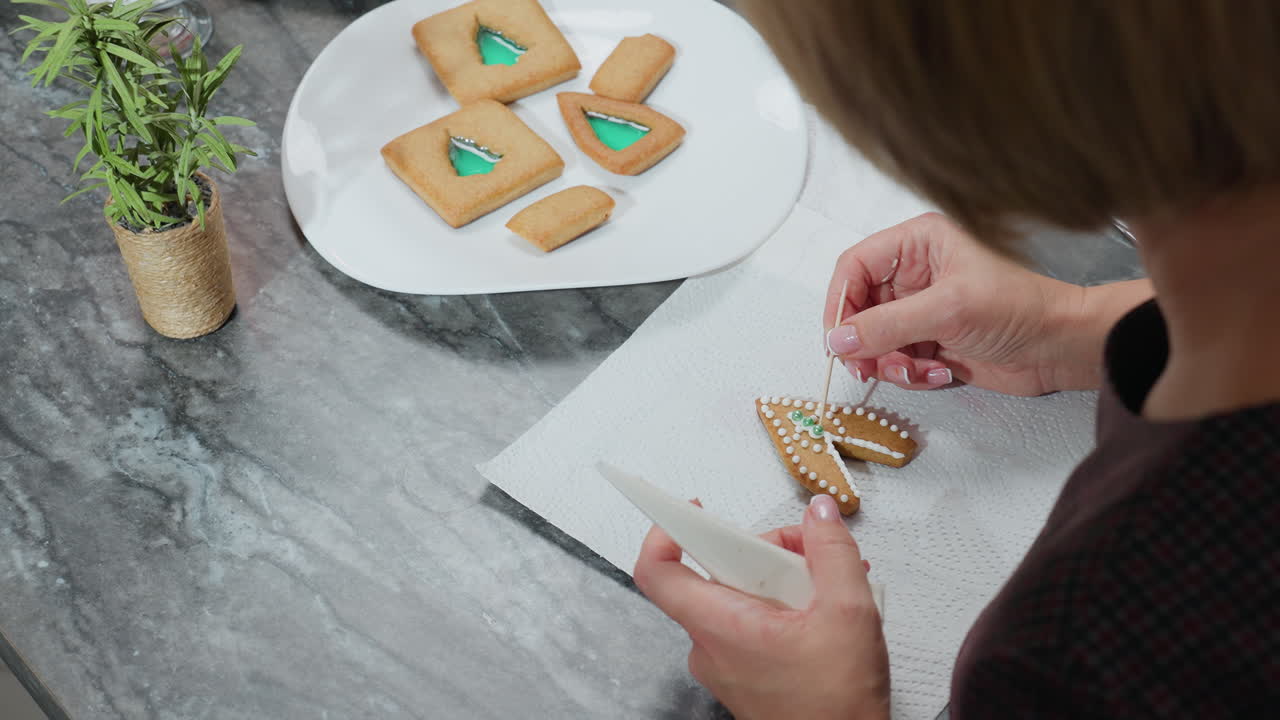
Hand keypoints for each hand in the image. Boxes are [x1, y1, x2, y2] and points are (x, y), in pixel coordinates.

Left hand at [633, 495, 889, 719]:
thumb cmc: (838, 707)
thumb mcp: (850, 612)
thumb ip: (832, 552)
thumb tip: (821, 515)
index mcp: (720, 626)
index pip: (657, 570)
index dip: (665, 530)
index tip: (691, 509)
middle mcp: (712, 645)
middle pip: (717, 573)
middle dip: (765, 551)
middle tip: (807, 551)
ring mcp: (726, 662)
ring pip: (739, 596)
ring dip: (782, 579)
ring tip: (828, 586)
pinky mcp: (744, 673)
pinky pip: (751, 622)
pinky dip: (783, 606)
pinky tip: (823, 610)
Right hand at [823, 213, 1149, 394]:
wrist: (1062, 348)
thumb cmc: (1020, 309)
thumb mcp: (947, 310)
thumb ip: (886, 325)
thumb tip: (837, 339)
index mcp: (919, 244)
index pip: (855, 266)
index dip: (840, 302)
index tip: (836, 337)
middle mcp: (915, 274)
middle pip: (859, 307)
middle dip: (863, 341)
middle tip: (867, 366)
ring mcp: (922, 310)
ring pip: (874, 340)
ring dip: (888, 362)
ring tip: (916, 371)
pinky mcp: (931, 341)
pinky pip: (897, 360)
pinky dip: (910, 374)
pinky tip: (940, 374)